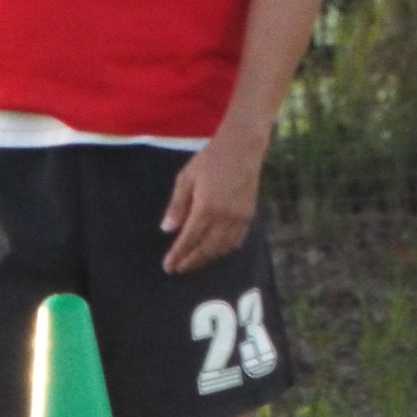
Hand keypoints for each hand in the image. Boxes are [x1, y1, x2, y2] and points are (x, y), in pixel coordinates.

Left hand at [161, 128, 267, 274]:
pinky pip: (237, 240)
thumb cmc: (210, 159)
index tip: (168, 266)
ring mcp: (240, 217)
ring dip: (207, 258)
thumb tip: (167, 230)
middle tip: (178, 269)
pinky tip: (217, 250)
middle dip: (191, 261)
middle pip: (206, 248)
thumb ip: (177, 206)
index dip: (177, 255)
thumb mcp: (186, 178)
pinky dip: (225, 249)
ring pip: (223, 247)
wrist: (242, 147)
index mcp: (206, 207)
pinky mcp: (249, 215)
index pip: (189, 239)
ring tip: (194, 262)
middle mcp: (224, 217)